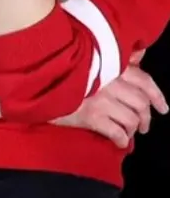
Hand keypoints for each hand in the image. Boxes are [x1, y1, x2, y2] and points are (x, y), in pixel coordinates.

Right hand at [51, 53, 168, 147]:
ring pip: (131, 120)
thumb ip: (118, 57)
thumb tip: (140, 55)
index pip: (144, 80)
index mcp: (112, 65)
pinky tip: (119, 142)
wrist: (40, 83)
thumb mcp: (92, 59)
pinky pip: (117, 133)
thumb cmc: (66, 71)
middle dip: (145, 118)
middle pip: (141, 103)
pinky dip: (122, 140)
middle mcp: (110, 81)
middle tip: (143, 127)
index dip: (157, 96)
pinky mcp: (91, 116)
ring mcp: (101, 99)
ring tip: (128, 133)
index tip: (163, 108)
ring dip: (132, 130)